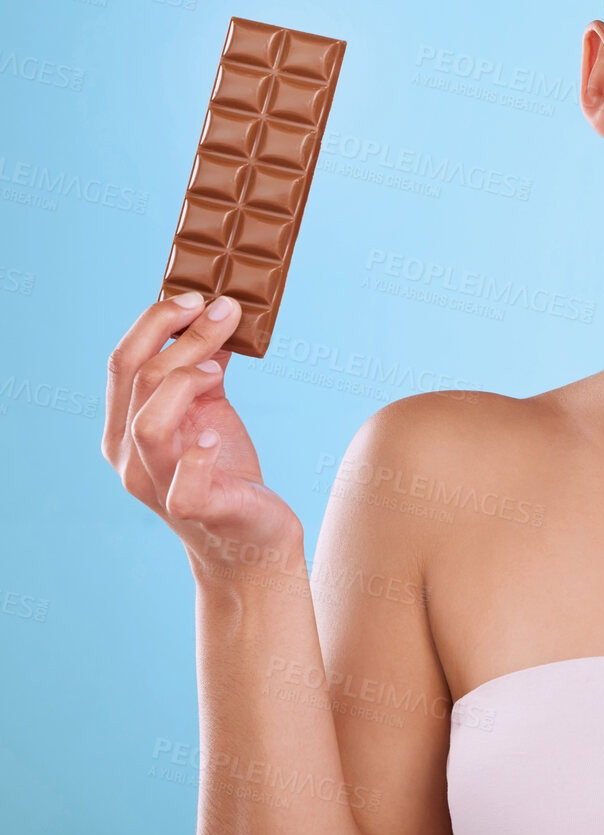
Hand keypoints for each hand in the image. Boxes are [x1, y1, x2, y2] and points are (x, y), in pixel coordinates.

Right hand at [103, 292, 303, 581]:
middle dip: (182, 337)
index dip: (154, 323)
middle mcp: (129, 456)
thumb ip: (204, 369)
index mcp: (125, 425)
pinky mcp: (194, 510)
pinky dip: (199, 454)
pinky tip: (217, 435)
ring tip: (219, 369)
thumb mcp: (210, 410)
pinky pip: (183, 483)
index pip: (122, 363)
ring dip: (184, 383)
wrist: (249, 536)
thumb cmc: (225, 468)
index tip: (196, 297)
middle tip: (225, 312)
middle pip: (138, 381)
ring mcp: (157, 485)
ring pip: (148, 424)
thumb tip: (216, 315)